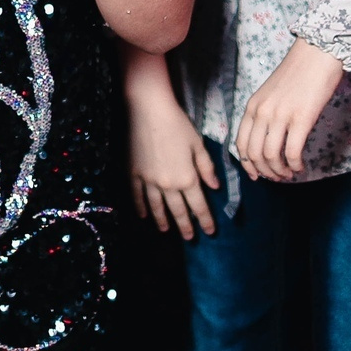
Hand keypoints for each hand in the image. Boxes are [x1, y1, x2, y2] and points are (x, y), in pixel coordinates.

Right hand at [129, 87, 220, 237]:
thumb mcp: (198, 145)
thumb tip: (215, 187)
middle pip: (178, 211)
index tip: (210, 232)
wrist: (150, 112)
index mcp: (187, 178)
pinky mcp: (134, 174)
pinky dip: (141, 207)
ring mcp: (149, 181)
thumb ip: (207, 168)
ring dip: (163, 221)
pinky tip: (143, 216)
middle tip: (190, 239)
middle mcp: (168, 185)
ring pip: (157, 207)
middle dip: (185, 226)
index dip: (205, 220)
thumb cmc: (178, 125)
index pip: (199, 205)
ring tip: (166, 231)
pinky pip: (137, 196)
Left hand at [233, 39, 345, 179]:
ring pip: (272, 156)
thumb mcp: (270, 93)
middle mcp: (262, 112)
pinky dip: (295, 165)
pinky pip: (292, 152)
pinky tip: (300, 166)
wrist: (317, 53)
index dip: (248, 164)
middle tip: (277, 177)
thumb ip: (265, 114)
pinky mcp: (301, 118)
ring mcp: (280, 115)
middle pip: (254, 154)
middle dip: (265, 172)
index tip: (256, 175)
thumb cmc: (297, 73)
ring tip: (289, 173)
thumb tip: (267, 141)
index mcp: (252, 106)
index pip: (241, 144)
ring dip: (280, 171)